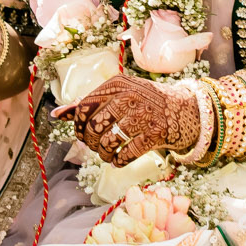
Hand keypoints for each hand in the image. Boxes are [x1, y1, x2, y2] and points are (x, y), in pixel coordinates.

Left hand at [58, 75, 200, 164]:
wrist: (189, 110)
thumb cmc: (148, 103)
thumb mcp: (120, 95)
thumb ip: (89, 103)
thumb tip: (57, 114)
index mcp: (117, 84)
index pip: (83, 107)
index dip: (78, 126)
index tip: (83, 134)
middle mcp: (129, 95)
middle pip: (93, 126)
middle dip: (90, 142)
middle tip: (97, 146)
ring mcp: (143, 114)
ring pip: (107, 141)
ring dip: (103, 153)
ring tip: (108, 154)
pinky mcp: (156, 133)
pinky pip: (126, 154)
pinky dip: (118, 161)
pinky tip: (119, 160)